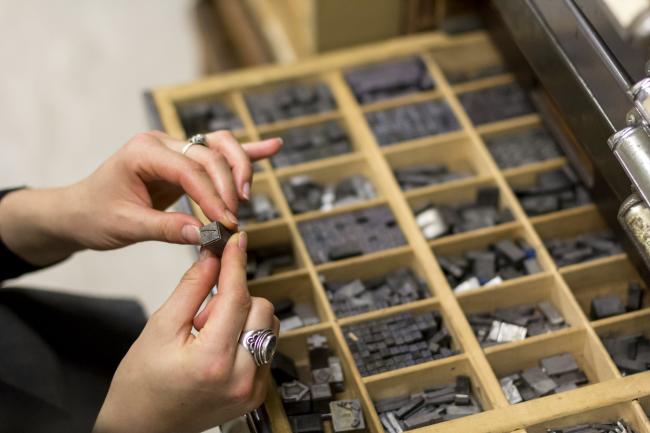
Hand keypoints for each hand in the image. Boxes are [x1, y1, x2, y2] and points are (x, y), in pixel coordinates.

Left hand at [0, 131, 281, 264]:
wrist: (79, 211)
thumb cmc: (95, 215)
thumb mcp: (126, 226)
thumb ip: (167, 229)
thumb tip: (206, 236)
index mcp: (143, 152)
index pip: (190, 169)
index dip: (212, 196)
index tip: (226, 222)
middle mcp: (161, 143)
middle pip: (210, 153)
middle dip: (228, 185)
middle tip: (233, 218)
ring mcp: (174, 149)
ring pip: (219, 146)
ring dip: (239, 168)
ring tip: (245, 196)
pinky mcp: (184, 162)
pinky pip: (217, 153)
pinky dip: (245, 153)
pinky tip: (271, 148)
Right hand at [93, 232, 279, 432]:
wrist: (141, 428)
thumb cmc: (141, 384)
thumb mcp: (159, 327)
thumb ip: (192, 287)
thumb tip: (213, 257)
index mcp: (213, 360)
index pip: (236, 297)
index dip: (236, 263)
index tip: (236, 241)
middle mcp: (241, 377)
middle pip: (261, 309)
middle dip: (234, 300)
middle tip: (201, 318)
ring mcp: (253, 389)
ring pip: (269, 326)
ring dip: (243, 319)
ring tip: (208, 337)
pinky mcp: (257, 394)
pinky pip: (266, 347)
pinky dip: (247, 337)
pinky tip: (219, 349)